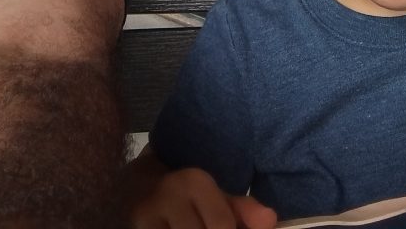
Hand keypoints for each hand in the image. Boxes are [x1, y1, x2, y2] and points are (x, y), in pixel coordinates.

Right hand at [129, 166, 276, 228]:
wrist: (134, 187)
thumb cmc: (185, 197)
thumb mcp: (215, 197)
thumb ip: (243, 210)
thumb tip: (271, 221)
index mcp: (196, 182)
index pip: (222, 224)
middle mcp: (169, 194)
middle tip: (211, 228)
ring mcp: (145, 215)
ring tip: (199, 227)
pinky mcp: (134, 228)